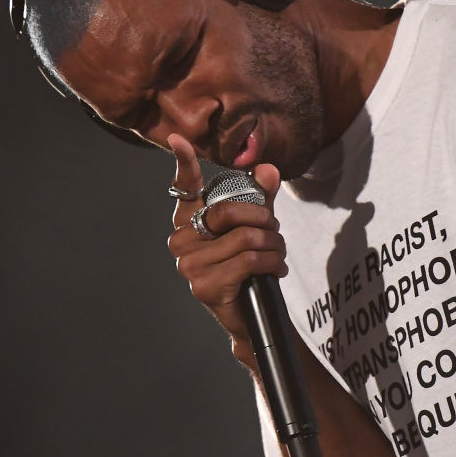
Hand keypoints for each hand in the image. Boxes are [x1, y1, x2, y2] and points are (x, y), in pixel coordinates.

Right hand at [166, 133, 287, 367]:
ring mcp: (189, 265)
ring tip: (277, 253)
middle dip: (264, 219)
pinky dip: (271, 262)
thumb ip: (260, 199)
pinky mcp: (205, 285)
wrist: (251, 317)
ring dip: (273, 245)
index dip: (183, 163)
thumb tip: (269, 170)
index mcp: (189, 222)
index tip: (178, 138)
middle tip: (275, 230)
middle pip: (230, 212)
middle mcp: (181, 241)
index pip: (185, 189)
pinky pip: (249, 260)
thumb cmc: (248, 268)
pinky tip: (275, 269)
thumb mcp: (256, 228)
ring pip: (245, 238)